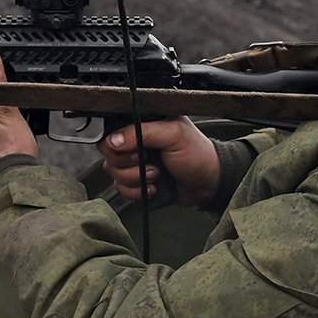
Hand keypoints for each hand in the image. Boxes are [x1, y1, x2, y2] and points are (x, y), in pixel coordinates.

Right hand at [98, 117, 219, 205]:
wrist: (208, 183)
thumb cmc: (198, 154)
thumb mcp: (173, 134)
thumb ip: (142, 132)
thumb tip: (114, 139)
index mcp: (141, 124)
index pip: (111, 131)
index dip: (117, 144)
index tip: (135, 150)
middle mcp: (134, 143)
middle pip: (108, 155)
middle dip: (129, 164)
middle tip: (149, 162)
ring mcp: (134, 164)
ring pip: (113, 174)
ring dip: (135, 179)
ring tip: (156, 174)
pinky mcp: (136, 183)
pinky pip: (121, 190)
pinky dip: (137, 192)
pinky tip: (154, 187)